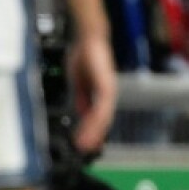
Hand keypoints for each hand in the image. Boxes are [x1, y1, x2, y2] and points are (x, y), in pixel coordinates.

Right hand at [69, 34, 117, 154]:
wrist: (89, 38)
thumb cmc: (85, 56)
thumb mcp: (80, 82)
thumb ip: (82, 98)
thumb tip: (82, 113)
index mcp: (100, 94)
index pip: (97, 117)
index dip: (92, 132)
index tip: (86, 145)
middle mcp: (107, 94)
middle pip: (102, 122)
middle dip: (94, 137)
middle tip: (86, 151)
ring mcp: (108, 91)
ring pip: (102, 119)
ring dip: (93, 133)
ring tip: (84, 146)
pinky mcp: (107, 87)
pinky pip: (101, 109)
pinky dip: (94, 121)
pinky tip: (89, 130)